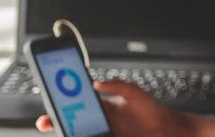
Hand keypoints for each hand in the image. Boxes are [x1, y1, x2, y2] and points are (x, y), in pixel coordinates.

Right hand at [35, 80, 190, 136]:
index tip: (50, 101)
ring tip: (63, 130)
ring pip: (80, 134)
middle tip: (44, 122)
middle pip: (72, 123)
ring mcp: (105, 134)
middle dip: (56, 122)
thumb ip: (118, 86)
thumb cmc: (153, 111)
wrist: (169, 131)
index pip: (78, 105)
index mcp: (105, 107)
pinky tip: (80, 136)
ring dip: (68, 132)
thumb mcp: (135, 94)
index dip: (63, 103)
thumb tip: (96, 83)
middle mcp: (101, 122)